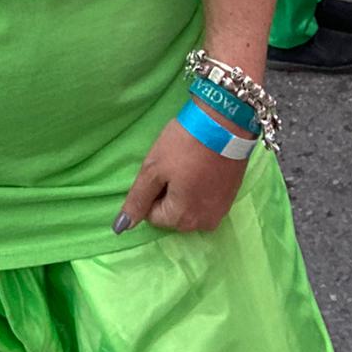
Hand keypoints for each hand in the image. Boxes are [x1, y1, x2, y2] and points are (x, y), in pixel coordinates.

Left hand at [114, 117, 246, 234]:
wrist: (224, 124)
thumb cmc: (184, 145)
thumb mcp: (153, 169)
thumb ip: (138, 199)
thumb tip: (122, 226)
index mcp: (182, 219)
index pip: (153, 215)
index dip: (152, 190)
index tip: (162, 169)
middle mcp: (203, 224)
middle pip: (172, 214)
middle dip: (168, 193)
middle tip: (175, 166)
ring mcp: (220, 213)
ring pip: (189, 208)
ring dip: (184, 191)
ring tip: (189, 165)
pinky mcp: (230, 200)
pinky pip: (205, 201)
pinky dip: (200, 188)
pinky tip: (202, 167)